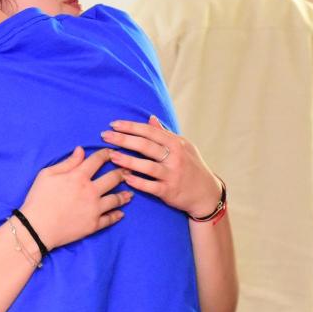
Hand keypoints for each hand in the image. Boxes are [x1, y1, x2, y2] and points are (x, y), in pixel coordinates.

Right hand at [17, 147, 132, 251]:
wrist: (36, 228)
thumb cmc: (38, 199)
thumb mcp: (47, 174)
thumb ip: (67, 162)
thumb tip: (81, 150)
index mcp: (79, 176)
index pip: (98, 160)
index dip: (107, 153)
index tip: (113, 152)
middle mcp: (91, 191)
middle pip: (113, 178)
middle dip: (122, 171)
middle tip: (128, 170)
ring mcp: (94, 209)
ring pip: (116, 198)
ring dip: (125, 194)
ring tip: (130, 192)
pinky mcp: (94, 225)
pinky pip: (110, 218)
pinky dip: (117, 215)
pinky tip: (122, 213)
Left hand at [101, 116, 220, 218]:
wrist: (206, 193)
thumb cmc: (191, 167)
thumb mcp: (183, 146)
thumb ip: (165, 133)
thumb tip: (150, 118)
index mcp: (176, 143)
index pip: (150, 131)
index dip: (131, 127)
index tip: (114, 124)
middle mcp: (175, 157)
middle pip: (145, 145)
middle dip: (123, 139)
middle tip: (105, 136)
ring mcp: (172, 174)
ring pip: (147, 166)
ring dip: (127, 160)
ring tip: (111, 156)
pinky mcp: (169, 191)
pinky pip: (150, 186)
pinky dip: (137, 181)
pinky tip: (124, 177)